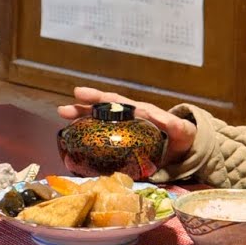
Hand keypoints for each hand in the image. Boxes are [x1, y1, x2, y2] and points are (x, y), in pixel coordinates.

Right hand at [57, 86, 196, 165]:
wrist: (183, 151)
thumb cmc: (182, 137)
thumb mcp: (182, 131)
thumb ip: (176, 126)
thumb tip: (169, 122)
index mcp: (139, 112)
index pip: (116, 102)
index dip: (98, 97)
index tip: (80, 93)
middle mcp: (128, 118)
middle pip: (102, 109)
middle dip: (82, 108)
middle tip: (62, 110)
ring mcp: (123, 131)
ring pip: (98, 122)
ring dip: (80, 119)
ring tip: (62, 119)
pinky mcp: (122, 145)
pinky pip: (102, 139)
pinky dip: (87, 139)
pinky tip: (74, 145)